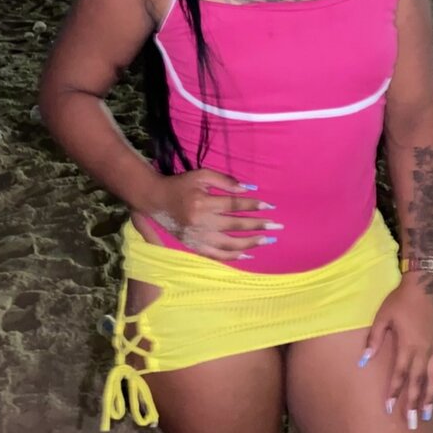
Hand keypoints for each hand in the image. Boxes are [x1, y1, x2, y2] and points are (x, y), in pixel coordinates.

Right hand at [147, 170, 281, 261]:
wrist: (156, 200)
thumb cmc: (181, 185)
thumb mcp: (201, 175)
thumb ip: (225, 181)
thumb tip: (249, 189)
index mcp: (203, 203)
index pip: (234, 205)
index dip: (253, 205)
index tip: (270, 206)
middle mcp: (201, 222)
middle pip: (235, 225)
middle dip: (258, 225)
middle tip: (276, 226)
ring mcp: (197, 238)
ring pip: (229, 244)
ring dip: (250, 243)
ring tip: (267, 240)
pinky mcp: (194, 246)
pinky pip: (217, 255)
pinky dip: (233, 256)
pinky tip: (248, 253)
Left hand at [358, 276, 432, 428]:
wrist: (425, 286)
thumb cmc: (399, 301)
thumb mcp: (382, 317)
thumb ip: (374, 339)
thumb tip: (363, 360)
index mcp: (407, 346)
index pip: (399, 374)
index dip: (394, 392)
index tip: (389, 409)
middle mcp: (423, 351)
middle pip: (417, 382)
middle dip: (412, 404)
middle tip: (410, 424)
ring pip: (432, 379)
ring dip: (428, 398)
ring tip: (424, 416)